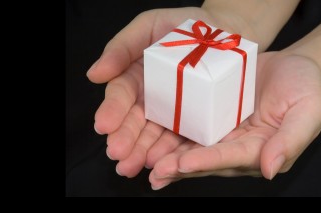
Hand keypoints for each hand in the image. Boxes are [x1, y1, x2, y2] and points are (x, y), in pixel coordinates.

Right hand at [87, 7, 243, 177]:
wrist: (225, 31)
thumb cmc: (183, 26)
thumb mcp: (148, 26)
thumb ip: (121, 47)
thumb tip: (94, 74)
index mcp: (136, 77)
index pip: (120, 96)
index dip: (111, 110)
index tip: (104, 125)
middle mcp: (151, 99)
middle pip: (134, 121)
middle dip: (125, 138)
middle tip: (118, 153)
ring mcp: (172, 112)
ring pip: (154, 135)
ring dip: (142, 151)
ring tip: (134, 165)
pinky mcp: (194, 121)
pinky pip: (182, 138)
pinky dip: (170, 151)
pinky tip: (162, 162)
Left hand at [148, 52, 320, 189]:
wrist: (289, 66)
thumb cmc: (303, 87)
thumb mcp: (307, 110)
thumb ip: (291, 140)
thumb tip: (270, 169)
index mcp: (259, 149)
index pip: (230, 158)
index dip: (207, 161)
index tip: (183, 164)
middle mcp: (236, 146)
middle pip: (206, 159)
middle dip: (180, 166)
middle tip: (156, 171)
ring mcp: (221, 133)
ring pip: (192, 149)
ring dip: (170, 157)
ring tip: (147, 163)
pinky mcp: (210, 118)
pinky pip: (189, 130)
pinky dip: (170, 137)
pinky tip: (151, 142)